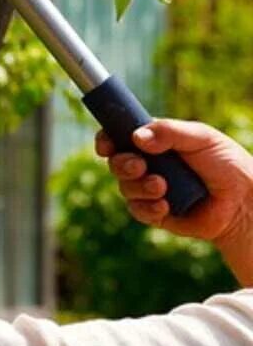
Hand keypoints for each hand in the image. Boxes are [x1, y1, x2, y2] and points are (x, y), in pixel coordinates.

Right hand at [96, 119, 252, 273]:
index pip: (120, 136)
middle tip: (139, 166)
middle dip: (122, 164)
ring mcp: (151, 189)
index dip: (107, 140)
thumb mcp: (200, 138)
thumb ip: (168, 132)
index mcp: (155, 141)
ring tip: (162, 187)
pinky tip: (165, 206)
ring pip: (125, 188)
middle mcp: (149, 164)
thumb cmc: (226, 163)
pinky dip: (148, 208)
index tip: (105, 145)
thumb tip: (136, 138)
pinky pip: (138, 211)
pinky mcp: (157, 214)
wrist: (243, 201)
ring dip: (138, 187)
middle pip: (116, 162)